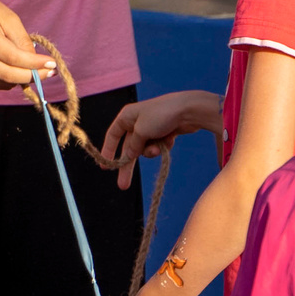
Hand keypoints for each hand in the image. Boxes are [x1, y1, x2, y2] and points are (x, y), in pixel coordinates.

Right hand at [0, 0, 53, 89]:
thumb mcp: (8, 18)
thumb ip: (23, 40)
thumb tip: (36, 64)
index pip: (12, 57)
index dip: (34, 64)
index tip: (52, 64)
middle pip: (7, 75)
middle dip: (32, 76)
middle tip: (49, 72)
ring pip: (3, 82)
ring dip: (22, 79)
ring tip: (34, 67)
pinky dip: (10, 80)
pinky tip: (17, 69)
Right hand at [99, 91, 222, 188]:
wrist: (189, 109)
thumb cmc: (162, 115)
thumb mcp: (141, 131)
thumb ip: (133, 146)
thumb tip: (128, 156)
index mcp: (127, 116)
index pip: (112, 135)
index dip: (108, 150)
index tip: (105, 167)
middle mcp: (137, 121)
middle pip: (129, 147)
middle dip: (128, 165)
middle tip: (123, 185)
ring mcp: (152, 127)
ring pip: (145, 148)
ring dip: (151, 151)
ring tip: (158, 148)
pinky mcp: (164, 131)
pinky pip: (158, 146)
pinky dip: (163, 146)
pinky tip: (170, 139)